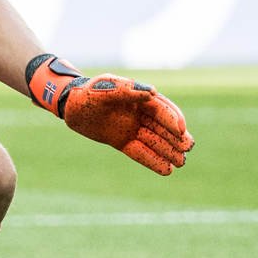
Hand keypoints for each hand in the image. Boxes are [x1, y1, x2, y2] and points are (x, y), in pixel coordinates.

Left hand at [27, 54, 193, 174]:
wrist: (69, 105)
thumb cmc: (88, 91)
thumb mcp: (105, 86)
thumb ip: (127, 89)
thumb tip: (152, 92)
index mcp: (137, 97)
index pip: (160, 109)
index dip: (172, 119)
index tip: (181, 130)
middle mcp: (138, 113)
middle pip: (162, 127)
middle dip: (175, 137)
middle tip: (188, 148)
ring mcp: (131, 128)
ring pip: (154, 141)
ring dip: (168, 151)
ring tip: (182, 162)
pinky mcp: (121, 141)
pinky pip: (140, 152)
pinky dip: (153, 161)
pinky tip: (167, 170)